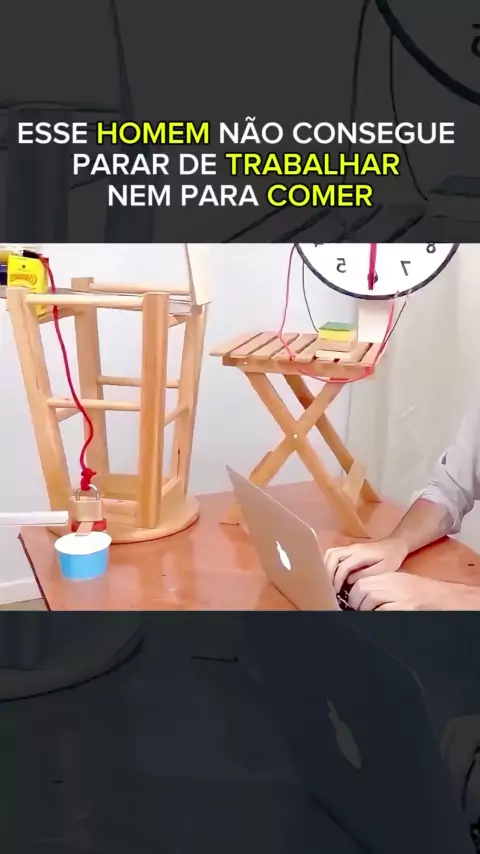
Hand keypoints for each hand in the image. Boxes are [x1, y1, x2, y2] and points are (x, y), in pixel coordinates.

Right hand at [324, 537, 408, 592]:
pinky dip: (330, 563)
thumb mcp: (384, 569)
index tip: (337, 591)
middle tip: (331, 587)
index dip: (338, 579)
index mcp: (361, 553)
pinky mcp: (349, 548)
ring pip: (331, 553)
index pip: (343, 566)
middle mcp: (353, 548)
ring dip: (327, 567)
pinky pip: (334, 552)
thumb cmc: (392, 558)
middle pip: (332, 556)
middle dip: (329, 573)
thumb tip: (349, 581)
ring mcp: (350, 546)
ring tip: (330, 581)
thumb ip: (366, 574)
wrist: (395, 544)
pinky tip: (333, 573)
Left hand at [347, 572, 479, 610]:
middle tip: (356, 611)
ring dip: (365, 610)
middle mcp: (392, 584)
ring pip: (370, 601)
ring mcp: (399, 596)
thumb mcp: (398, 583)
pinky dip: (377, 615)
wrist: (441, 597)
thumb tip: (358, 596)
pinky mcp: (405, 607)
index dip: (352, 594)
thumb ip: (380, 587)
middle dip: (355, 603)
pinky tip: (380, 617)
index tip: (351, 604)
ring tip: (367, 615)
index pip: (361, 583)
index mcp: (388, 577)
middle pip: (362, 591)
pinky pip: (382, 612)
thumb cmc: (418, 591)